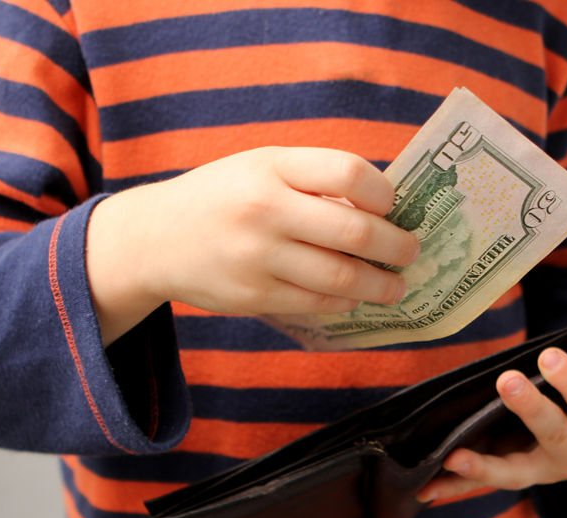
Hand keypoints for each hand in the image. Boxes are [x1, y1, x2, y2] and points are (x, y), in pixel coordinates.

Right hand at [85, 147, 419, 344]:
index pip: (348, 172)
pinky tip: (355, 297)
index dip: (383, 192)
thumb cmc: (222, 197)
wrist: (154, 239)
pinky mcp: (254, 295)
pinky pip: (316, 302)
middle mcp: (265, 209)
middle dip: (395, 245)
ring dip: (379, 284)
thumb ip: (313, 181)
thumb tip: (382, 211)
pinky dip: (345, 301)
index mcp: (271, 167)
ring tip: (396, 285)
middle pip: (354, 229)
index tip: (394, 206)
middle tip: (412, 252)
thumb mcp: (261, 168)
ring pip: (341, 275)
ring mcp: (258, 256)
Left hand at [416, 319, 566, 501]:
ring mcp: (540, 469)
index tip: (550, 356)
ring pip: (514, 471)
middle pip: (555, 434)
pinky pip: (481, 483)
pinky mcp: (510, 475)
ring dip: (484, 467)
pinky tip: (426, 488)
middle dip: (533, 409)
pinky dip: (455, 485)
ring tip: (456, 456)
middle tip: (508, 381)